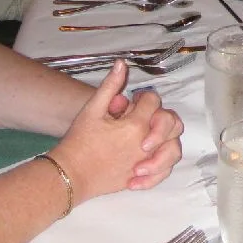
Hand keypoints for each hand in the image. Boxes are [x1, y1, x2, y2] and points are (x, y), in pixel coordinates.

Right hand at [52, 62, 185, 200]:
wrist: (69, 175)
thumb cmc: (79, 141)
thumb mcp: (92, 109)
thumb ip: (110, 85)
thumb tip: (122, 63)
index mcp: (135, 125)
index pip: (152, 101)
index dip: (143, 97)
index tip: (132, 102)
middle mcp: (146, 145)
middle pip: (172, 123)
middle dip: (160, 117)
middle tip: (141, 119)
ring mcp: (146, 163)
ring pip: (173, 149)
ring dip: (164, 141)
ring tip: (147, 141)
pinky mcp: (142, 179)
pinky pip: (164, 173)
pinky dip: (159, 168)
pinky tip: (144, 163)